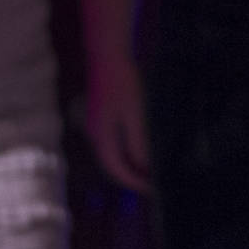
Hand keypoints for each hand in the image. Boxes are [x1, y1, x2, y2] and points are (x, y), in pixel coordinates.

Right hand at [83, 55, 151, 193]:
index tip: (153, 191)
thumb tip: (144, 168)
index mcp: (102, 138)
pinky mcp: (100, 117)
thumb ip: (138, 143)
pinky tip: (138, 149)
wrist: (107, 57)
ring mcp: (95, 127)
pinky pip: (112, 143)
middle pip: (112, 166)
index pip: (118, 171)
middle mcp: (95, 136)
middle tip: (152, 185)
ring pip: (111, 155)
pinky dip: (125, 152)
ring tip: (148, 171)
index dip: (135, 183)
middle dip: (131, 177)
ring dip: (128, 165)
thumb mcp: (135, 115)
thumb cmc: (123, 84)